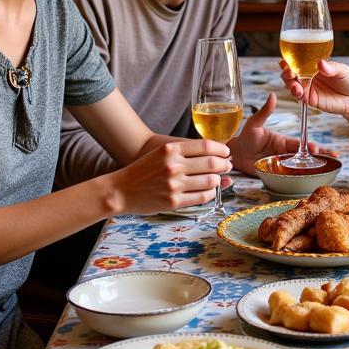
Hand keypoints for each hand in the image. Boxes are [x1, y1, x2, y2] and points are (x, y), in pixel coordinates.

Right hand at [115, 138, 231, 213]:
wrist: (121, 190)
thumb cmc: (143, 169)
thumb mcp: (162, 152)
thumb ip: (186, 151)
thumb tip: (214, 153)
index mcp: (171, 149)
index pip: (206, 146)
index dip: (221, 149)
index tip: (226, 152)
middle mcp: (174, 165)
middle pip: (211, 163)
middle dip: (224, 164)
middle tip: (228, 165)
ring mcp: (174, 185)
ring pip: (210, 181)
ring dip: (219, 180)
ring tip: (219, 178)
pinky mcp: (173, 201)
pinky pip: (201, 197)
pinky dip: (211, 193)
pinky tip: (210, 190)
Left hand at [229, 93, 336, 175]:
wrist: (234, 154)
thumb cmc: (245, 136)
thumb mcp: (254, 123)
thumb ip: (264, 112)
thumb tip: (273, 96)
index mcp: (283, 141)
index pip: (299, 143)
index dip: (309, 146)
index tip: (316, 148)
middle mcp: (285, 153)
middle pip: (305, 156)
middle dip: (320, 156)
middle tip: (333, 158)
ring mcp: (281, 165)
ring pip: (300, 167)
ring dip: (313, 168)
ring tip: (328, 170)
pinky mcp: (276, 175)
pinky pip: (289, 177)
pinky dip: (300, 179)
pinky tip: (310, 181)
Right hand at [280, 58, 348, 120]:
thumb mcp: (343, 70)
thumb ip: (332, 67)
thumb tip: (321, 63)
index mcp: (315, 66)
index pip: (298, 61)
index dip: (289, 60)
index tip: (285, 60)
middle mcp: (309, 76)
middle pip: (291, 72)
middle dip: (286, 71)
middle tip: (289, 71)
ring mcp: (309, 88)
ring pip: (291, 84)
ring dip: (288, 82)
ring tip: (294, 82)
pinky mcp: (310, 99)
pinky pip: (298, 96)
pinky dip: (295, 93)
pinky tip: (298, 90)